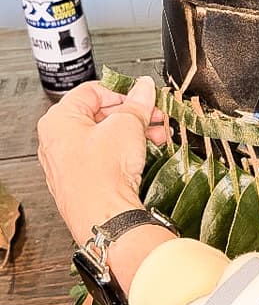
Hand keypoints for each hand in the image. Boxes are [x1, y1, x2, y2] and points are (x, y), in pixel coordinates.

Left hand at [37, 77, 167, 245]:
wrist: (104, 217)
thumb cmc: (103, 175)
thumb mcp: (128, 125)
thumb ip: (138, 102)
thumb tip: (144, 87)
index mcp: (59, 120)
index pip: (93, 91)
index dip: (123, 92)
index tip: (143, 96)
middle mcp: (57, 140)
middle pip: (100, 114)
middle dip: (133, 114)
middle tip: (154, 116)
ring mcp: (67, 162)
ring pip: (105, 136)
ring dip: (134, 132)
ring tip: (156, 135)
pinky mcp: (80, 179)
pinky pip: (104, 156)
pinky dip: (124, 150)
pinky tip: (144, 152)